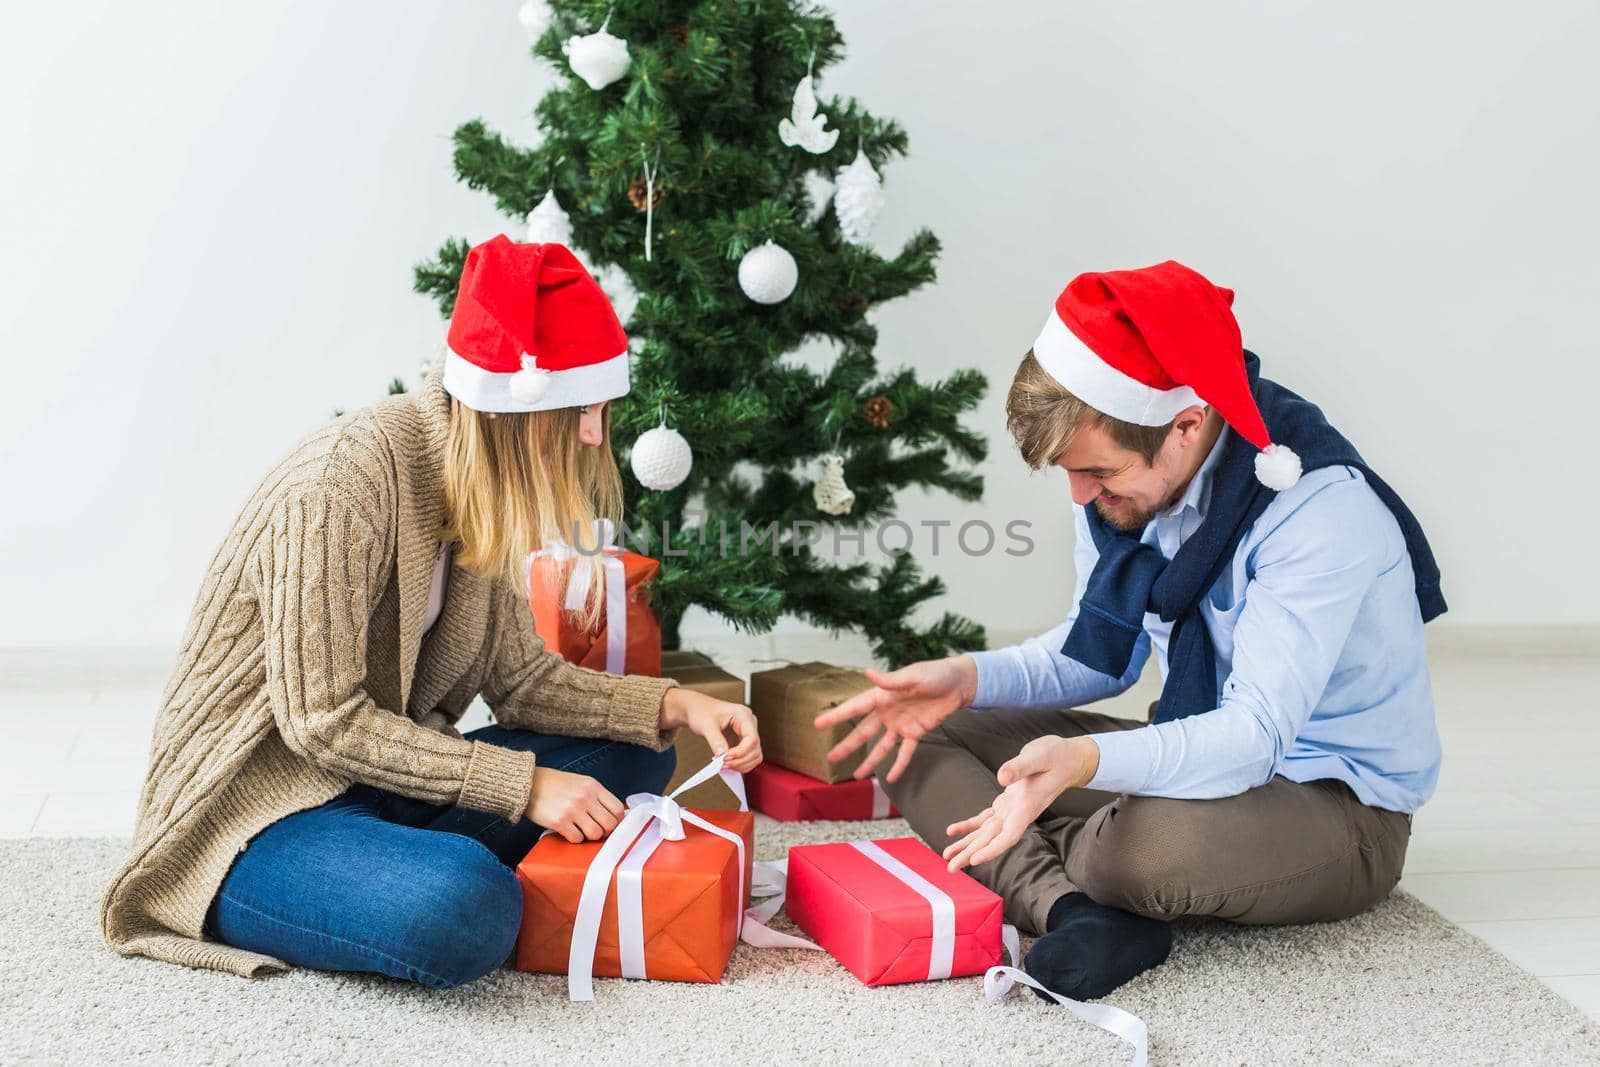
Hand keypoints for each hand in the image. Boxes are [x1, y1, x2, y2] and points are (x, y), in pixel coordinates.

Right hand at [526, 766, 624, 843]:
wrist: (529, 784)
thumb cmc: (556, 784)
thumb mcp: (581, 782)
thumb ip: (597, 796)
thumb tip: (614, 814)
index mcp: (593, 786)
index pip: (618, 809)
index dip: (617, 821)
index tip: (612, 824)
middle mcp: (585, 797)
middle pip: (609, 824)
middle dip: (605, 831)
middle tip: (597, 830)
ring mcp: (572, 810)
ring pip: (595, 834)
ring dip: (590, 836)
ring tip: (582, 831)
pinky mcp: (559, 822)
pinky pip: (577, 839)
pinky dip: (575, 838)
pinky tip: (569, 831)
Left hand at [659, 687, 762, 773]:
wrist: (697, 709)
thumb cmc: (702, 711)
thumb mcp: (706, 724)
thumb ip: (715, 740)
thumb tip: (722, 755)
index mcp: (743, 715)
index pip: (752, 738)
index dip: (741, 752)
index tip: (725, 757)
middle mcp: (749, 724)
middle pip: (755, 749)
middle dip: (740, 760)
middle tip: (723, 764)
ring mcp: (747, 733)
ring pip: (754, 756)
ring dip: (741, 764)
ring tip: (724, 765)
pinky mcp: (742, 742)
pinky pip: (747, 757)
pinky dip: (739, 764)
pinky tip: (727, 764)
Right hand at [813, 655, 977, 783]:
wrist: (958, 683)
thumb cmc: (934, 674)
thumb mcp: (913, 676)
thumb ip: (890, 680)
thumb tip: (868, 673)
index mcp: (882, 695)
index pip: (854, 707)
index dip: (836, 716)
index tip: (817, 724)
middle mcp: (887, 712)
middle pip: (863, 732)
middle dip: (847, 746)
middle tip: (830, 758)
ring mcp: (901, 724)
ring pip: (881, 746)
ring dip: (870, 761)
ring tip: (857, 776)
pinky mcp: (917, 733)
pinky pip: (905, 752)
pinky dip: (899, 764)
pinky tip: (891, 778)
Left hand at [942, 735, 1099, 871]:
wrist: (1068, 760)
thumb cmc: (1057, 757)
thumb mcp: (1040, 756)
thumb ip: (1020, 767)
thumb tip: (1001, 777)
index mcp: (1027, 806)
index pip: (1009, 835)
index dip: (992, 849)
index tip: (975, 860)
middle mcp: (1018, 813)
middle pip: (992, 839)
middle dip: (971, 854)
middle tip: (951, 868)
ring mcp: (1012, 809)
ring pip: (986, 832)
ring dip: (967, 845)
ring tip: (948, 856)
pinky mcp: (1007, 802)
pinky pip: (985, 818)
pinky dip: (969, 825)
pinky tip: (953, 831)